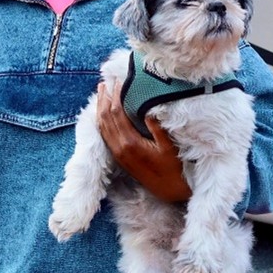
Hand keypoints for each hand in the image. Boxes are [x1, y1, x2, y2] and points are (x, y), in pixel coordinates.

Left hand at [95, 81, 191, 202]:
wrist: (168, 191)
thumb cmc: (172, 168)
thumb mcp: (168, 147)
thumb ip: (157, 128)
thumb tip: (148, 109)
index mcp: (130, 143)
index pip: (117, 113)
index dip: (116, 96)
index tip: (118, 81)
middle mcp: (120, 148)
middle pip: (105, 118)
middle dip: (104, 99)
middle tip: (104, 83)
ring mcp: (118, 153)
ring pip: (102, 127)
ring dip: (100, 109)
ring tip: (101, 93)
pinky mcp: (119, 157)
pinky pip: (105, 135)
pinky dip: (102, 121)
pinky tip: (102, 114)